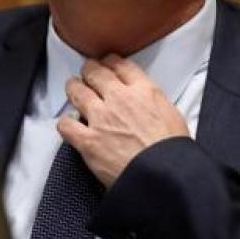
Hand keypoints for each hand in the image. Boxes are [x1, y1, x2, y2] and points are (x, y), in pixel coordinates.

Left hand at [58, 54, 189, 186]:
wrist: (163, 176)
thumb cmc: (172, 152)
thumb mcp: (173, 115)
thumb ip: (155, 103)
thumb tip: (149, 103)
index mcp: (144, 91)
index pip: (121, 65)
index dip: (111, 62)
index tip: (108, 64)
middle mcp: (119, 99)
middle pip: (95, 72)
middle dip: (90, 70)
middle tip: (88, 72)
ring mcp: (101, 119)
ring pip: (77, 91)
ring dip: (74, 88)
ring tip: (73, 88)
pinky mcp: (88, 141)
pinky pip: (66, 125)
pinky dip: (65, 123)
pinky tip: (69, 124)